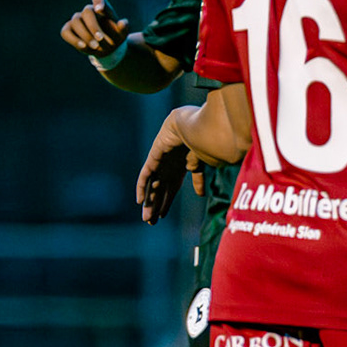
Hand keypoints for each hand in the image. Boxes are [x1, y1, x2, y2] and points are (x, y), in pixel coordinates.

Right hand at [60, 0, 129, 58]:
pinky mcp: (69, 30)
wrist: (108, 49)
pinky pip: (66, 32)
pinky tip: (83, 46)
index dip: (98, 2)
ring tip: (96, 46)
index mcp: (102, 8)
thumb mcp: (122, 34)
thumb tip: (123, 22)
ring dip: (86, 35)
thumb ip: (124, 28)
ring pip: (76, 21)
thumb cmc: (115, 37)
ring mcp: (77, 20)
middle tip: (100, 39)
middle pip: (87, 11)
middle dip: (93, 26)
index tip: (100, 10)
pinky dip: (74, 39)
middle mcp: (89, 11)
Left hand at [136, 107, 197, 222]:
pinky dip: (142, 188)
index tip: (163, 215)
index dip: (167, 201)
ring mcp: (161, 162)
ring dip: (150, 202)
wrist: (196, 125)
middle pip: (160, 189)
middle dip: (156, 205)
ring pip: (153, 185)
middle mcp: (170, 166)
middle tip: (151, 222)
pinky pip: (145, 175)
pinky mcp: (154, 158)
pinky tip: (140, 201)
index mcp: (182, 167)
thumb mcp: (202, 164)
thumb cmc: (205, 141)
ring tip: (147, 218)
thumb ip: (198, 180)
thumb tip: (201, 195)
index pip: (172, 188)